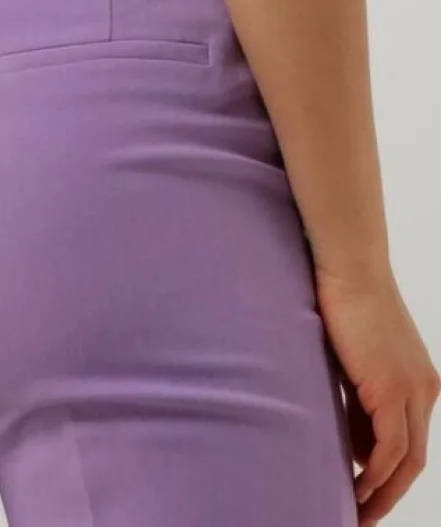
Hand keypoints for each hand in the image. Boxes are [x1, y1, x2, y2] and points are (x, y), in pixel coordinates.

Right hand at [314, 262, 440, 523]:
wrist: (348, 265)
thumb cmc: (343, 299)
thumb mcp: (354, 358)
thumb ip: (358, 398)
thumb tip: (353, 443)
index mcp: (418, 380)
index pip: (408, 441)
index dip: (387, 474)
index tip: (361, 491)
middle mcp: (424, 389)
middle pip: (413, 459)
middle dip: (388, 493)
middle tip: (361, 515)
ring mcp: (412, 389)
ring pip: (406, 461)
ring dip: (382, 492)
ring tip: (354, 510)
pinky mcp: (392, 389)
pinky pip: (391, 448)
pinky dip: (376, 474)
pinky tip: (356, 486)